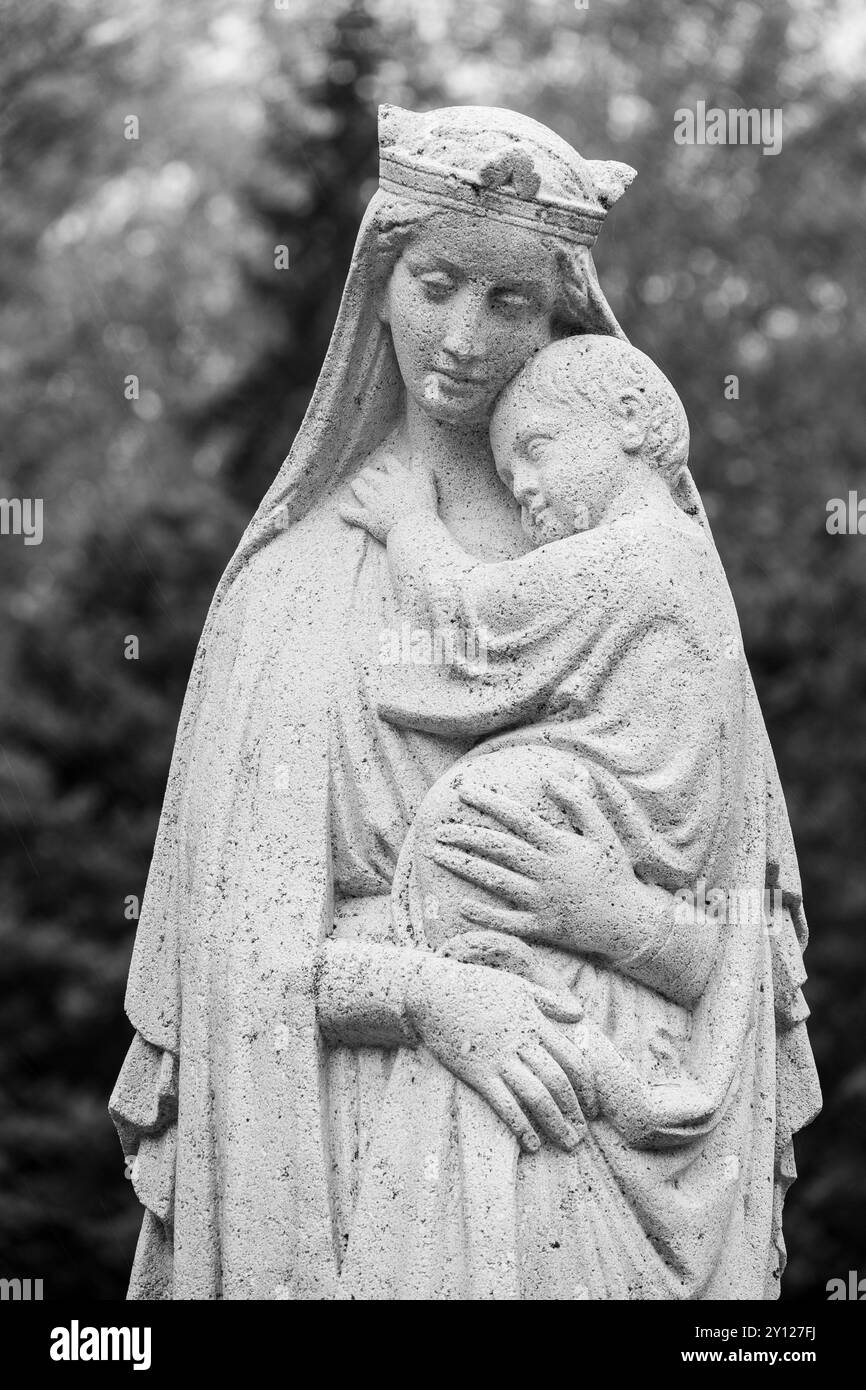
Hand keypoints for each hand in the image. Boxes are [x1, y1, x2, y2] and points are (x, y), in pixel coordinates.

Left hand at [339, 453, 437, 541]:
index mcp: (398, 476)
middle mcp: (383, 486)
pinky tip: (342, 507)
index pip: (389, 461)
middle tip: (371, 478)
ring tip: (359, 486)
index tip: (389, 464)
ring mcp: (373, 502)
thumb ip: (420, 466)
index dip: (388, 461)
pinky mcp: (367, 518)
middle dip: (369, 474)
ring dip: (358, 486)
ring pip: (359, 487)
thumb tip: (417, 452)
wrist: (414, 530)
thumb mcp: (426, 482)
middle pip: (369, 473)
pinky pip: (351, 513)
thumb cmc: (423, 507)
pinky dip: (345, 511)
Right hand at [407, 952, 593, 1152]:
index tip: (594, 1106)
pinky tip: (532, 1144)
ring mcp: (499, 1059)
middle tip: (583, 1134)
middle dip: (575, 1111)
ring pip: (537, 1096)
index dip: (588, 1086)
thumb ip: (550, 1001)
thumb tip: (580, 1013)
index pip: (573, 1059)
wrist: (434, 991)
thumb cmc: (477, 985)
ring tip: (568, 1144)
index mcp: (535, 1023)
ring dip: (556, 1123)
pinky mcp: (477, 1072)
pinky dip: (521, 1126)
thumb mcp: (518, 985)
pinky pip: (504, 1103)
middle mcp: (522, 1043)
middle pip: (558, 1082)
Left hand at [429, 771, 640, 959]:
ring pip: (495, 880)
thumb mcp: (603, 832)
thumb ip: (579, 803)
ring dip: (463, 866)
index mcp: (559, 846)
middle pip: (498, 848)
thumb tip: (550, 778)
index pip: (517, 818)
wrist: (629, 921)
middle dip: (465, 836)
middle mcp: (546, 871)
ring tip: (437, 854)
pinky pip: (507, 921)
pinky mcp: (541, 926)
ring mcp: (542, 900)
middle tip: (438, 829)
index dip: (488, 802)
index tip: (463, 790)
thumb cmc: (614, 872)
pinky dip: (483, 914)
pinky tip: (460, 905)